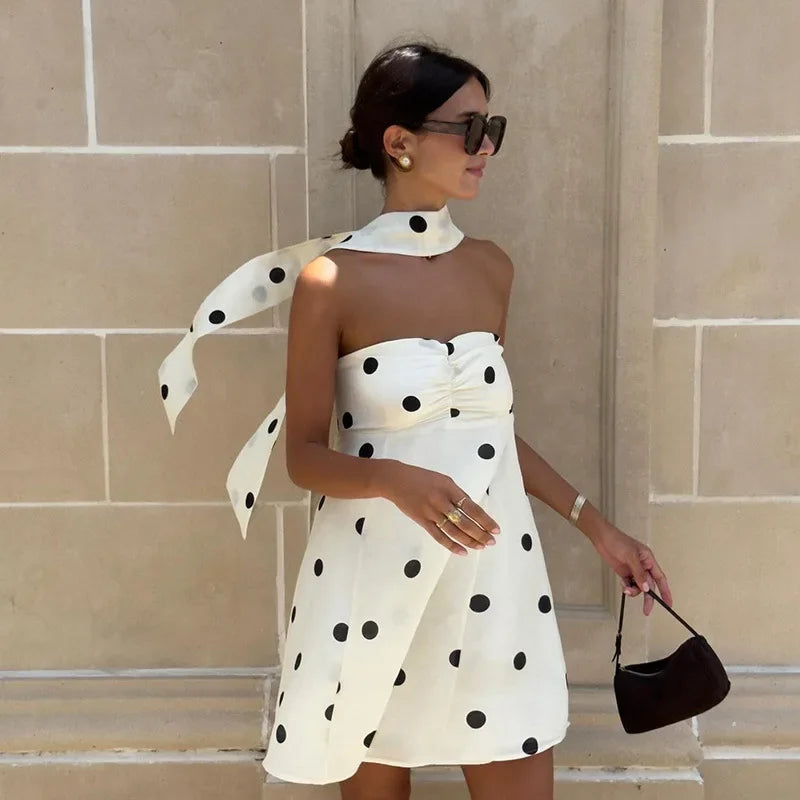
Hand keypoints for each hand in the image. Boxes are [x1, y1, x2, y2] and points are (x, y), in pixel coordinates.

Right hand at [378, 460, 499, 555]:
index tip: (495, 528)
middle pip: (465, 522)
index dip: (485, 520)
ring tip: (481, 546)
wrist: (396, 480)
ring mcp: (431, 512)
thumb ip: (457, 494)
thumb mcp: (443, 480)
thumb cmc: (421, 478)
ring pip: (454, 531)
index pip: (472, 507)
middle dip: (481, 533)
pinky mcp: (422, 521)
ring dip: (469, 541)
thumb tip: (472, 510)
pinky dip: (451, 545)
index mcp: (449, 488)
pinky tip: (462, 552)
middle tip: (492, 542)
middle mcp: (441, 501)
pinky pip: (439, 536)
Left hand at [589, 523, 672, 615]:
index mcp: (649, 560)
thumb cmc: (618, 541)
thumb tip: (646, 588)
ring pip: (639, 586)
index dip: (666, 591)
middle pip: (650, 585)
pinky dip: (627, 588)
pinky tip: (623, 585)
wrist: (602, 538)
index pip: (660, 578)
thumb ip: (639, 573)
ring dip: (633, 591)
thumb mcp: (630, 556)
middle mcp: (643, 566)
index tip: (668, 604)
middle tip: (646, 610)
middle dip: (648, 598)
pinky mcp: (624, 572)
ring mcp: (633, 570)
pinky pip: (629, 584)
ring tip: (626, 589)